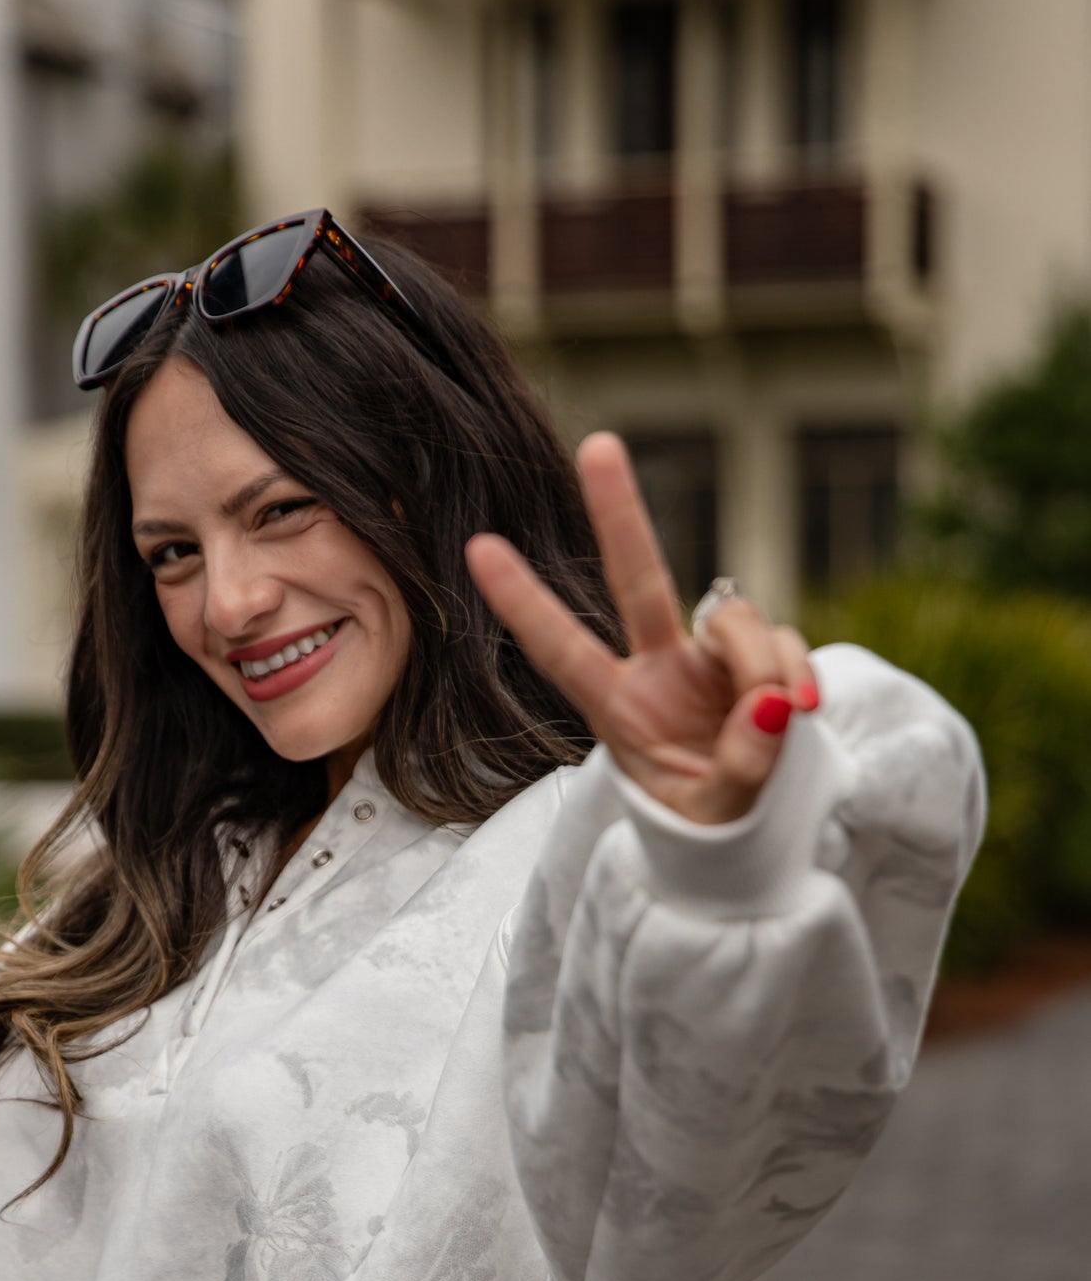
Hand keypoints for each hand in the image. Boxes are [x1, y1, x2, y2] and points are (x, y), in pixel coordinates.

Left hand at [466, 433, 818, 825]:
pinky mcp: (761, 658)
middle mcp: (658, 671)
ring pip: (735, 619)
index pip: (563, 650)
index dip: (524, 603)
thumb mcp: (716, 815)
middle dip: (619, 514)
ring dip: (761, 663)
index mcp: (619, 712)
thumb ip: (742, 764)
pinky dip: (797, 669)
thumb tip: (772, 703)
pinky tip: (804, 711)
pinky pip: (784, 640)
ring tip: (779, 720)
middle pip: (637, 581)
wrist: (754, 836)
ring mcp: (709, 660)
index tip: (477, 548)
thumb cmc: (712, 828)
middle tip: (598, 444)